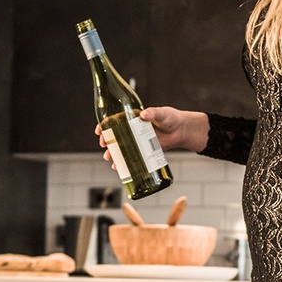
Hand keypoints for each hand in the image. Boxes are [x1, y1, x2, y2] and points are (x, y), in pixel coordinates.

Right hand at [93, 106, 209, 163]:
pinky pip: (132, 158)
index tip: (99, 130)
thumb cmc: (171, 118)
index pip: (114, 121)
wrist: (182, 130)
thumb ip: (153, 113)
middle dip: (107, 142)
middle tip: (104, 146)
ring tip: (110, 159)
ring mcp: (138, 142)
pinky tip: (119, 168)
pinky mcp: (144, 152)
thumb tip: (144, 115)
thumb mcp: (161, 113)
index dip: (104, 126)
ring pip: (121, 149)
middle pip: (115, 137)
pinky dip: (125, 164)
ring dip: (113, 155)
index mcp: (133, 120)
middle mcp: (133, 131)